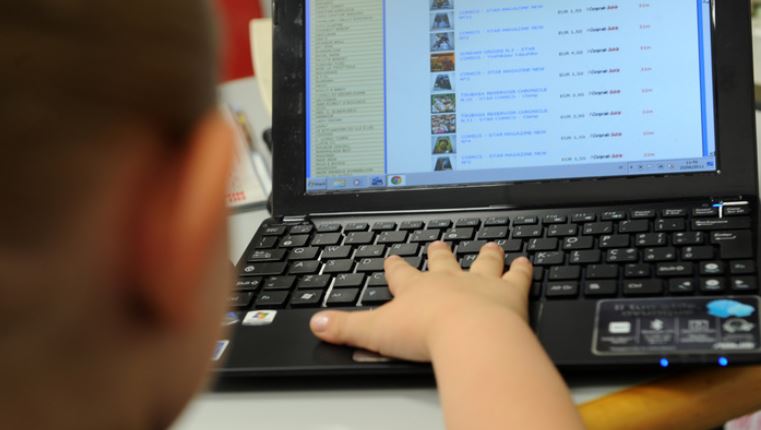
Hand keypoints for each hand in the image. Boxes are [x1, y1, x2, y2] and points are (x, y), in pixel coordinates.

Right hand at [310, 241, 533, 361]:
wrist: (469, 335)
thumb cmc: (426, 333)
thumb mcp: (375, 333)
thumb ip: (346, 328)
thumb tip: (316, 325)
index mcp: (417, 288)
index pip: (401, 273)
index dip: (395, 266)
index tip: (392, 258)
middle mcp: (449, 279)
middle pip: (442, 261)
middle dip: (439, 252)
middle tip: (438, 244)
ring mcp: (480, 283)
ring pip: (482, 262)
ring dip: (485, 254)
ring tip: (489, 245)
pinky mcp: (509, 293)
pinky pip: (517, 275)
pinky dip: (523, 268)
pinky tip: (527, 261)